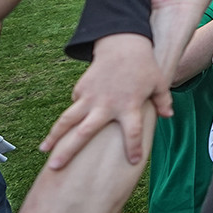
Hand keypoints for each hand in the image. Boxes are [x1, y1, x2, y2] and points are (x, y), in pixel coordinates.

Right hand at [41, 33, 167, 168]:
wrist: (122, 45)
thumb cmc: (144, 66)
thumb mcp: (159, 83)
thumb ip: (164, 101)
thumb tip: (168, 116)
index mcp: (129, 106)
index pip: (132, 133)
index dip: (134, 148)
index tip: (134, 162)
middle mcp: (106, 104)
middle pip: (84, 132)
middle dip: (69, 151)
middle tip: (55, 167)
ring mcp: (90, 97)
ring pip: (67, 119)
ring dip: (54, 135)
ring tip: (44, 151)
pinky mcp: (81, 89)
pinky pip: (75, 105)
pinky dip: (70, 116)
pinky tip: (64, 125)